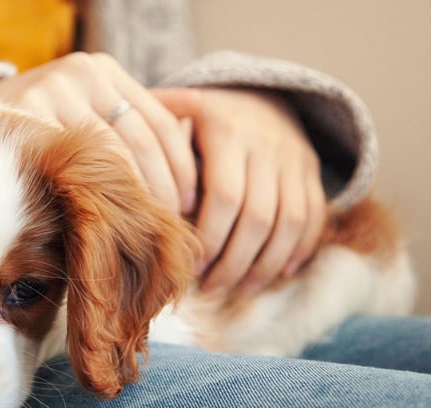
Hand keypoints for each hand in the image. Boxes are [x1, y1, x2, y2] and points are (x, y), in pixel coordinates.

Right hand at [0, 52, 197, 213]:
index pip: (160, 121)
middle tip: (171, 226)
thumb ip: (122, 137)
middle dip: (164, 187)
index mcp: (104, 70)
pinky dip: (95, 198)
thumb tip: (189, 185)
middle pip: (141, 138)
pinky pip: (75, 166)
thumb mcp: (81, 123)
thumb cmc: (40, 139)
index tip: (191, 205)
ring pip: (113, 154)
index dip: (181, 167)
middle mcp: (81, 72)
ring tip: (146, 230)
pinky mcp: (27, 115)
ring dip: (136, 196)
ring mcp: (51, 90)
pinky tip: (105, 223)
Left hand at [153, 87, 326, 296]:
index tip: (190, 266)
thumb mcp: (174, 111)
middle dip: (234, 261)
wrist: (259, 94)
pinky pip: (315, 216)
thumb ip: (148, 134)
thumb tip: (115, 166)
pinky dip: (301, 249)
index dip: (209, 237)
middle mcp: (266, 144)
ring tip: (239, 290)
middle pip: (257, 217)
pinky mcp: (312, 173)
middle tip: (209, 288)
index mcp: (226, 131)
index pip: (224, 196)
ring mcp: (295, 159)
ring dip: (266, 264)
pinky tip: (279, 273)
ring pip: (290, 222)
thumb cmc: (200, 116)